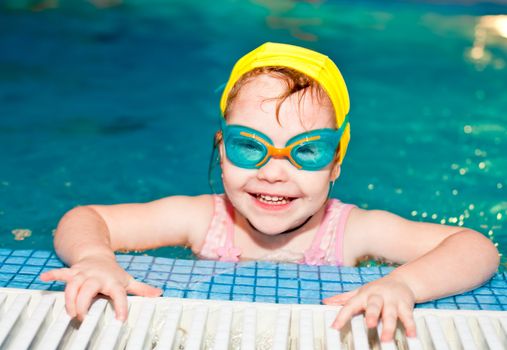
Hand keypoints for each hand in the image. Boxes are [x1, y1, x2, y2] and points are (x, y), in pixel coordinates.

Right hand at [40, 255, 161, 320]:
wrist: (97, 255)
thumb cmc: (113, 273)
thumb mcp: (128, 280)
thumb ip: (142, 289)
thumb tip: (159, 294)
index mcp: (113, 282)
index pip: (119, 295)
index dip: (121, 307)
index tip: (120, 320)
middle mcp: (97, 277)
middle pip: (88, 289)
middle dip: (84, 304)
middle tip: (82, 318)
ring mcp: (83, 274)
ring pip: (73, 284)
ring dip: (69, 298)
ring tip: (68, 312)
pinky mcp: (72, 272)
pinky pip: (61, 272)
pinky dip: (52, 274)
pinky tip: (44, 278)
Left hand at [322, 275, 416, 341]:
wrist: (402, 280)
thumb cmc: (377, 289)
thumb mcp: (360, 292)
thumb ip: (344, 298)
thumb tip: (326, 301)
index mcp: (364, 295)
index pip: (350, 305)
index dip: (342, 316)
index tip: (335, 327)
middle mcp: (377, 297)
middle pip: (374, 306)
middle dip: (372, 315)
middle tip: (369, 325)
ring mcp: (392, 301)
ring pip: (390, 314)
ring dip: (389, 326)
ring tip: (386, 338)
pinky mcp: (405, 305)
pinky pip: (408, 316)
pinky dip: (410, 326)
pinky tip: (412, 335)